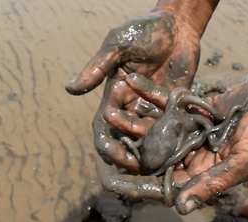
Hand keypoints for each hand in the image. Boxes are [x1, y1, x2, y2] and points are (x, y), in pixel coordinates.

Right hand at [65, 11, 200, 171]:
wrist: (178, 26)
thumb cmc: (144, 30)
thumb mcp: (118, 45)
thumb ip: (98, 67)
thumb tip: (70, 89)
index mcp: (114, 94)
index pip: (105, 124)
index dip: (106, 141)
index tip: (110, 153)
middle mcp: (131, 105)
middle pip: (124, 137)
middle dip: (125, 155)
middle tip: (133, 169)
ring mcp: (152, 107)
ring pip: (146, 138)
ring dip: (147, 154)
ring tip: (154, 167)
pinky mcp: (172, 106)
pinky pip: (169, 128)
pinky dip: (169, 142)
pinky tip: (174, 155)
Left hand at [102, 76, 247, 214]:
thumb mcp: (246, 163)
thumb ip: (214, 184)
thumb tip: (180, 208)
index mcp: (204, 173)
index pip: (165, 185)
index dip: (138, 186)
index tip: (110, 184)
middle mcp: (195, 154)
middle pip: (155, 156)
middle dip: (128, 151)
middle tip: (101, 145)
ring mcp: (194, 130)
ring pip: (158, 128)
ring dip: (134, 120)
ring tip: (109, 111)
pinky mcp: (197, 108)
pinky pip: (170, 102)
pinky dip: (152, 93)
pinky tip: (132, 83)